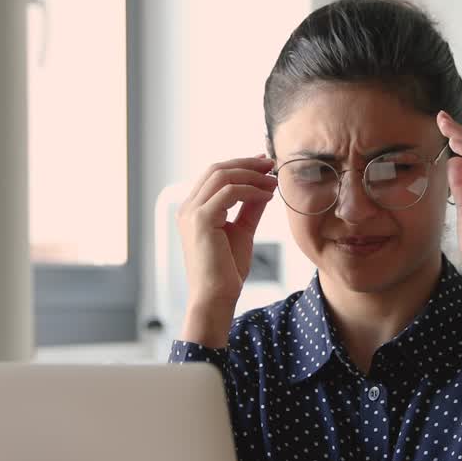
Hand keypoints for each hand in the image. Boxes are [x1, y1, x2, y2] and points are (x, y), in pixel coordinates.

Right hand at [177, 155, 276, 345]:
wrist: (216, 297)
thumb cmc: (226, 271)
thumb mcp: (242, 231)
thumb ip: (250, 208)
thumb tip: (264, 186)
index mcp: (193, 209)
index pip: (215, 175)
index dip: (241, 165)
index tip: (264, 164)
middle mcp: (188, 207)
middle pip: (217, 169)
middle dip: (247, 163)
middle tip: (271, 164)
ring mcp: (192, 212)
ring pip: (222, 176)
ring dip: (251, 175)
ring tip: (273, 179)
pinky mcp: (201, 219)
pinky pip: (229, 192)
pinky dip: (251, 190)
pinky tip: (267, 195)